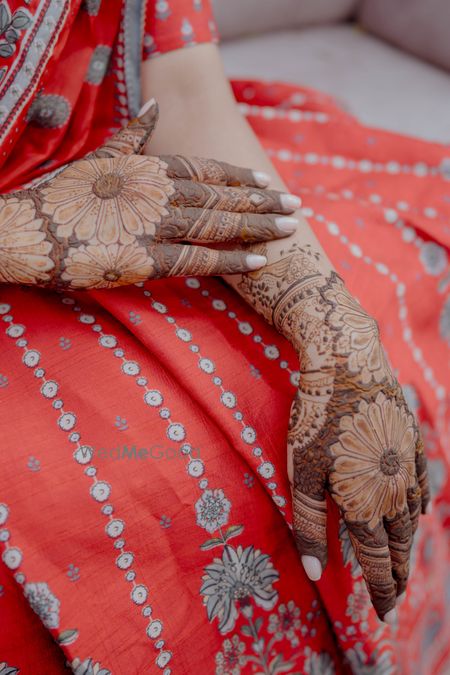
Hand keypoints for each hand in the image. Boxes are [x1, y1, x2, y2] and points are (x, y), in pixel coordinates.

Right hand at [0, 99, 299, 288]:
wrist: (22, 232)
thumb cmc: (57, 198)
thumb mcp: (95, 159)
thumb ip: (131, 138)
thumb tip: (154, 111)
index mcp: (146, 167)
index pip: (205, 169)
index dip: (239, 176)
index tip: (267, 181)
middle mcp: (155, 191)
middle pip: (220, 195)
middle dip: (261, 200)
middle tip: (296, 205)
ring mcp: (151, 224)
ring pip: (217, 223)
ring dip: (256, 225)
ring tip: (289, 228)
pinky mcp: (143, 260)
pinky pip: (197, 259)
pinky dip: (230, 260)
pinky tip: (258, 261)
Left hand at [238, 246, 429, 622]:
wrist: (348, 364)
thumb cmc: (315, 419)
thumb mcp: (301, 473)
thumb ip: (308, 525)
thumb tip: (316, 574)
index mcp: (365, 503)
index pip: (377, 560)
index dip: (381, 589)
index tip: (383, 614)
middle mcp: (393, 490)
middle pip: (400, 544)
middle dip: (399, 575)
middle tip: (397, 598)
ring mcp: (407, 465)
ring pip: (413, 517)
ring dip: (409, 545)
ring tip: (406, 563)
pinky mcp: (411, 441)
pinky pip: (421, 484)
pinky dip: (419, 506)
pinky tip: (418, 512)